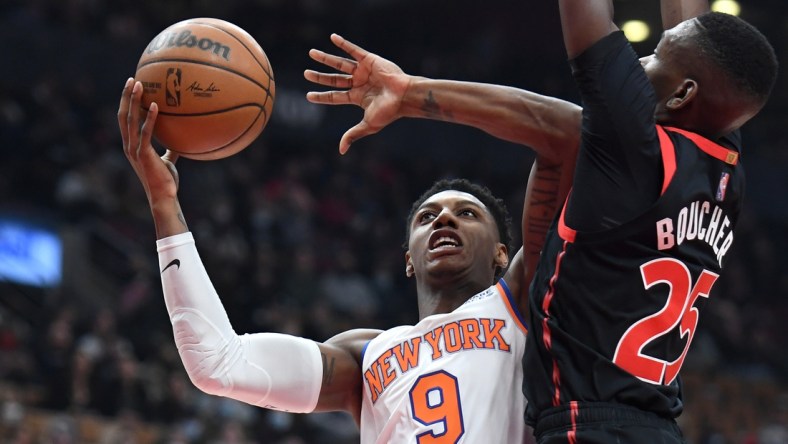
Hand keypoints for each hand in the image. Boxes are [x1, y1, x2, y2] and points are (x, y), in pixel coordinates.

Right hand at [118, 78, 179, 204]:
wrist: (164, 196)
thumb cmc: (165, 180)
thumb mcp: (167, 161)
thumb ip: (170, 149)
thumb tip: (179, 141)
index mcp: (132, 146)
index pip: (125, 120)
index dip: (125, 103)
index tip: (131, 87)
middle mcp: (129, 146)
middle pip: (123, 116)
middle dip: (125, 96)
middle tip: (131, 79)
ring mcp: (134, 150)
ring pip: (130, 120)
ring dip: (133, 101)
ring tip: (138, 85)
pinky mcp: (144, 155)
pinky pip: (146, 133)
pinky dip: (150, 118)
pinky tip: (156, 106)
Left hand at [304, 34, 410, 153]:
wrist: (404, 96)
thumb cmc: (389, 112)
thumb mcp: (368, 125)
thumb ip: (353, 134)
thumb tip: (341, 151)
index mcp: (358, 98)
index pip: (335, 96)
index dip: (322, 96)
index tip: (308, 96)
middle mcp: (359, 83)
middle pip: (334, 79)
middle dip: (320, 76)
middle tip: (305, 73)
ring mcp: (363, 71)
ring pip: (340, 64)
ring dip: (326, 59)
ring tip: (311, 53)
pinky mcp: (370, 60)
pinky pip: (354, 50)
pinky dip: (343, 44)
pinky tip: (332, 38)